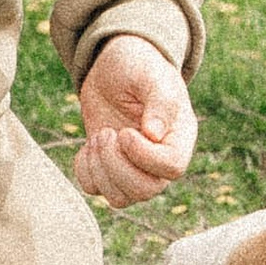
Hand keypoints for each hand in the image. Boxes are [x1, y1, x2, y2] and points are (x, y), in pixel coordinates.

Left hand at [73, 38, 197, 210]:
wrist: (114, 67)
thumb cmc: (139, 66)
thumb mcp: (151, 75)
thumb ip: (159, 101)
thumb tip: (154, 134)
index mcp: (179, 137)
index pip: (172, 167)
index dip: (144, 156)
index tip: (124, 132)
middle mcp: (160, 159)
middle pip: (146, 190)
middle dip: (117, 165)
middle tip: (106, 133)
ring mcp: (134, 168)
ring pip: (121, 198)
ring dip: (101, 170)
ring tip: (99, 136)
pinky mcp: (109, 169)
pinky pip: (95, 189)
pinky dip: (86, 171)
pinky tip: (88, 145)